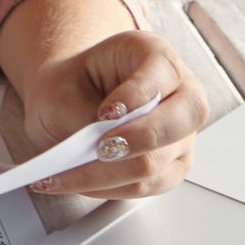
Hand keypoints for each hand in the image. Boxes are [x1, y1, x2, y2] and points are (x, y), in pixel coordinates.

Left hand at [16, 29, 210, 199]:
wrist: (69, 101)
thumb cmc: (70, 86)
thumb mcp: (62, 88)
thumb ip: (82, 115)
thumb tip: (97, 152)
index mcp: (154, 55)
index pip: (162, 73)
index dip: (135, 96)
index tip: (105, 113)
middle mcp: (180, 91)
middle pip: (180, 121)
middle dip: (135, 140)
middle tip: (97, 149)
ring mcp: (182, 132)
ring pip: (157, 163)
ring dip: (108, 175)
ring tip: (65, 176)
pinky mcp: (172, 165)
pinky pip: (147, 186)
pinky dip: (109, 189)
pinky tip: (78, 183)